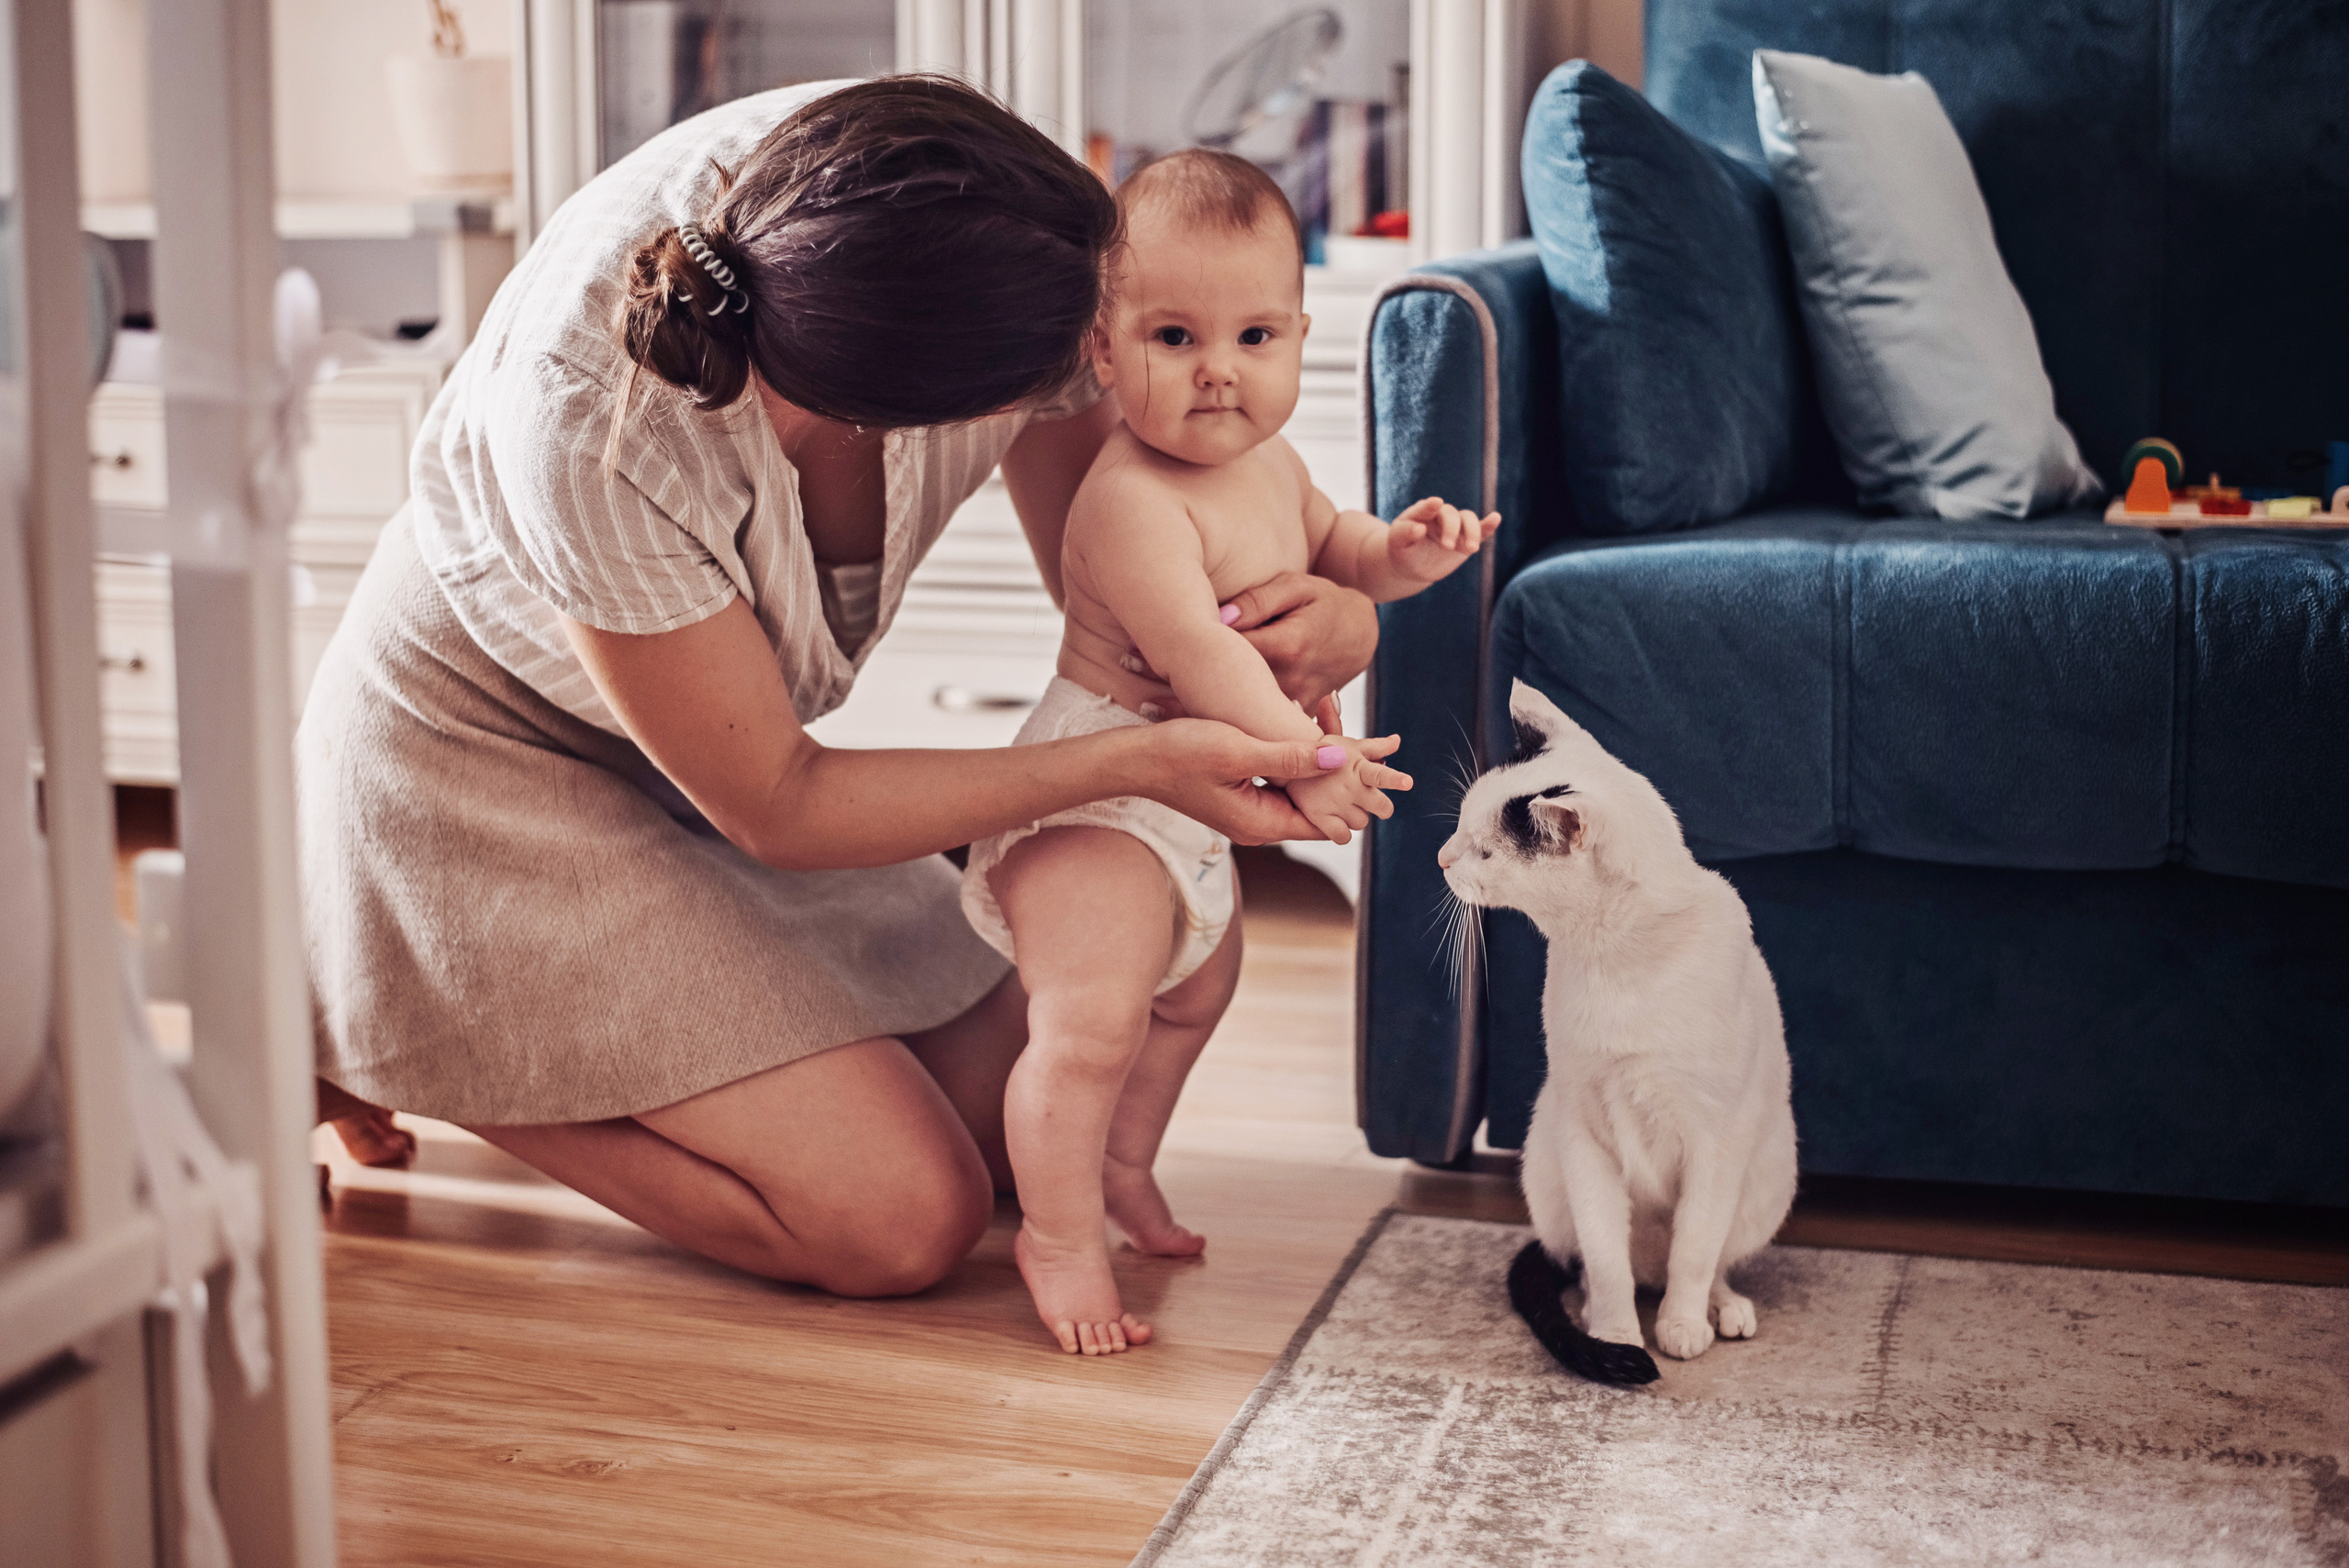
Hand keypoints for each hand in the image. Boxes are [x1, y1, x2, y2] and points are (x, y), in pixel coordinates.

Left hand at [1119, 571, 1377, 716]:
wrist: (1362, 635)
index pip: (1223, 653)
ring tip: (1142, 705)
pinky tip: (1179, 723)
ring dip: (1188, 710)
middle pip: (1221, 690)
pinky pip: (1250, 722)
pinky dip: (1216, 722)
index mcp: (1287, 647)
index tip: (1132, 653)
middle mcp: (1287, 682)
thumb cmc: (1324, 603)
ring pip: (1234, 712)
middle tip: (1124, 674)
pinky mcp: (1289, 717)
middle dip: (1170, 688)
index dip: (1175, 653)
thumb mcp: (1296, 588)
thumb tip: (1217, 618)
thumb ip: (1258, 602)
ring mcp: (1290, 705)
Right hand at [1139, 718, 1349, 845]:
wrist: (1135, 757)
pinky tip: (1301, 728)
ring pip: (1298, 791)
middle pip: (1314, 807)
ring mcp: (1248, 811)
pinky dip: (1293, 760)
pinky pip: (1280, 782)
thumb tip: (1339, 759)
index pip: (1325, 823)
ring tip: (1331, 723)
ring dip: (1314, 762)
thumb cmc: (1180, 753)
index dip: (1348, 797)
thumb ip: (1290, 757)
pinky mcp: (1239, 794)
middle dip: (1335, 775)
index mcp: (1261, 824)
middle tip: (1354, 737)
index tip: (1367, 764)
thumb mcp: (1238, 751)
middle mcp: (1257, 825)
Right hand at [1284, 734, 1413, 844]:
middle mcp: (1348, 787)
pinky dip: (1342, 832)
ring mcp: (1334, 803)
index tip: (1407, 782)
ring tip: (1343, 802)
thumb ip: (1376, 747)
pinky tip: (1337, 820)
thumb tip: (1397, 741)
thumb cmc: (1322, 752)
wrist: (1287, 763)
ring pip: (1362, 822)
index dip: (1394, 779)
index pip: (1379, 774)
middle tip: (1372, 800)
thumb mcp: (1349, 745)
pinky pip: (1343, 836)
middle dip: (1382, 806)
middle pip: (1382, 807)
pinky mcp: (1319, 817)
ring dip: (1357, 815)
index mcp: (1357, 767)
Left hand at [1388, 497, 1499, 582]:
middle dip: (1451, 529)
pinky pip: (1480, 529)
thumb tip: (1419, 529)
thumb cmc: (1402, 550)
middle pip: (1451, 514)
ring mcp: (1455, 526)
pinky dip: (1488, 525)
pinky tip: (1495, 518)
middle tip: (1447, 546)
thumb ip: (1405, 534)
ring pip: (1468, 519)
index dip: (1431, 506)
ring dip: (1471, 532)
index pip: (1426, 507)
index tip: (1436, 503)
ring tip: (1471, 549)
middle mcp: (1440, 515)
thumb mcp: (1397, 543)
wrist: (1413, 565)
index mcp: (1421, 512)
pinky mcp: (1466, 538)